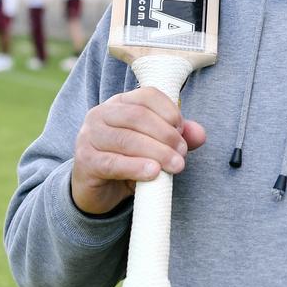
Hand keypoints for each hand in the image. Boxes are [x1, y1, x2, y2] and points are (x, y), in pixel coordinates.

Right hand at [71, 88, 206, 214]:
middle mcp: (101, 114)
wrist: (96, 190)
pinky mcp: (85, 162)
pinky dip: (136, 167)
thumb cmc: (128, 161)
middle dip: (166, 134)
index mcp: (119, 103)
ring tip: (176, 165)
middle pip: (138, 116)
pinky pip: (113, 162)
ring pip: (127, 139)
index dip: (169, 110)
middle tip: (182, 153)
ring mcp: (89, 137)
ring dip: (157, 152)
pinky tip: (153, 173)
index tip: (182, 129)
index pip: (147, 95)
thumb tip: (201, 134)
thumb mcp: (154, 147)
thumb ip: (177, 137)